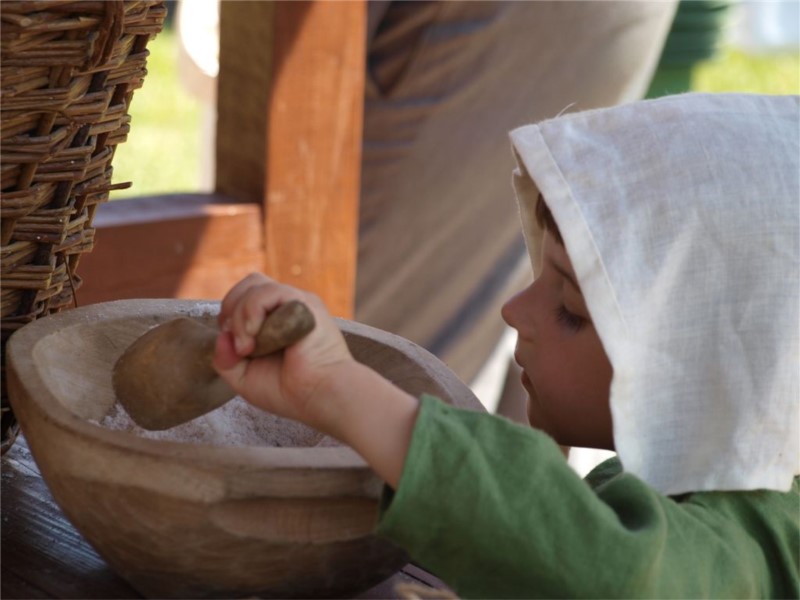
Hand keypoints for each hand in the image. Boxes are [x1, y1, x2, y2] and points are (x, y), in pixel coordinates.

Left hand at [213, 273, 419, 487]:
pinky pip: (270, 291)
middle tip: (239, 343)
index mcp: (276, 319)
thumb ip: (225, 359)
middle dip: (230, 309)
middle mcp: (287, 306)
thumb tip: (221, 336)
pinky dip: (253, 311)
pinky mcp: (305, 303)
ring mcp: (297, 302)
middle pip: (248, 283)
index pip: (245, 296)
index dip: (230, 316)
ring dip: (240, 315)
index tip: (235, 347)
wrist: (321, 397)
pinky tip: (256, 335)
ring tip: (248, 346)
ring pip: (255, 285)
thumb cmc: (291, 392)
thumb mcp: (245, 378)